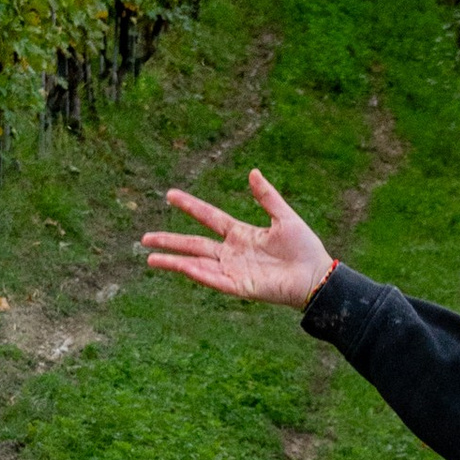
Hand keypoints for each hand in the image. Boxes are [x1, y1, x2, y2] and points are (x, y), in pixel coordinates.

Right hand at [141, 168, 333, 308]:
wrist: (316, 275)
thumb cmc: (304, 248)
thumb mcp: (284, 217)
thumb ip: (267, 197)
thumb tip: (253, 172)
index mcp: (241, 234)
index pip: (208, 217)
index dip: (189, 206)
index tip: (170, 194)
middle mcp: (232, 252)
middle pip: (193, 244)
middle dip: (169, 241)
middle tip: (143, 238)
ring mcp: (233, 270)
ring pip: (196, 263)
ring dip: (174, 261)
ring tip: (150, 258)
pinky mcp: (239, 287)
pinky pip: (213, 279)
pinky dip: (197, 272)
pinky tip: (181, 266)